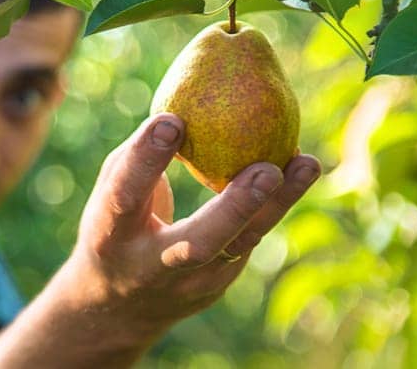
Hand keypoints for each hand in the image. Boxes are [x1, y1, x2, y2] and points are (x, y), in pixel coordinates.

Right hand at [0, 113, 320, 366]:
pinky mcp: (222, 283)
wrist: (120, 306)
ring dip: (278, 203)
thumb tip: (187, 109)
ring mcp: (193, 282)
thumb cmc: (117, 228)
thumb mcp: (109, 197)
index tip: (171, 120)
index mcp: (111, 237)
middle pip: (200, 243)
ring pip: (242, 244)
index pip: (125, 197)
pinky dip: (277, 203)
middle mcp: (153, 266)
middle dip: (236, 207)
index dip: (145, 160)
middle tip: (267, 169)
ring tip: (306, 164)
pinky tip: (300, 170)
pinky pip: (254, 237)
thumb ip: (139, 163)